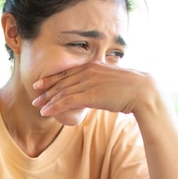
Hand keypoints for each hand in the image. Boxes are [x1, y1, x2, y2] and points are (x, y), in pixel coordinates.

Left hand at [31, 62, 158, 120]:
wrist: (142, 91)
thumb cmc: (131, 89)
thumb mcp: (112, 81)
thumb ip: (100, 83)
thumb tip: (95, 92)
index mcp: (92, 66)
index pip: (67, 72)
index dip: (51, 79)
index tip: (40, 84)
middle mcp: (88, 72)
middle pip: (61, 81)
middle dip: (46, 90)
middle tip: (35, 97)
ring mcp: (88, 83)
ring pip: (62, 92)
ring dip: (48, 100)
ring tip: (38, 107)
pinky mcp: (90, 95)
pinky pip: (67, 101)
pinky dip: (54, 106)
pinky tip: (46, 112)